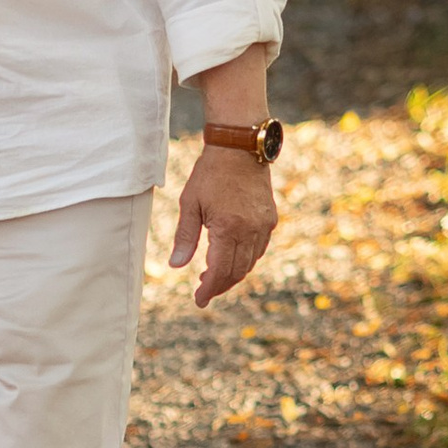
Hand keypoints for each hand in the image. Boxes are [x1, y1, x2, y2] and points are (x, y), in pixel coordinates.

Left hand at [169, 140, 278, 307]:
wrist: (240, 147)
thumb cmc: (210, 173)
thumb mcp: (190, 203)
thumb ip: (185, 236)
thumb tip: (176, 265)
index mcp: (228, 228)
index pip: (219, 271)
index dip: (209, 289)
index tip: (199, 300)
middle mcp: (250, 230)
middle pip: (237, 272)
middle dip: (220, 286)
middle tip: (203, 291)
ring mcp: (263, 225)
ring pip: (250, 263)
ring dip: (233, 274)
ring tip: (212, 275)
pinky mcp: (270, 219)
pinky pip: (259, 249)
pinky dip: (246, 259)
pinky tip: (231, 257)